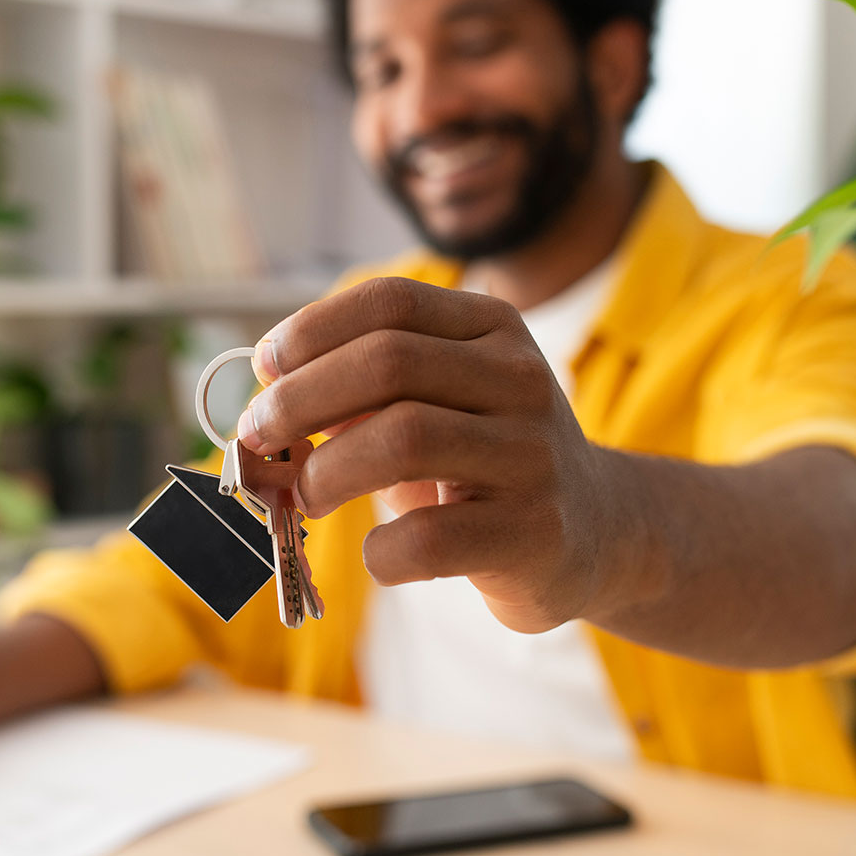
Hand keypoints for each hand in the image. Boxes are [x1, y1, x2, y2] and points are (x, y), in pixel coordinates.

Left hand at [236, 277, 622, 632]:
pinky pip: (431, 538)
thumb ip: (360, 393)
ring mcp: (534, 455)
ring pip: (404, 438)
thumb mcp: (435, 404)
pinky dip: (380, 551)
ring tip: (305, 496)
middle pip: (388, 362)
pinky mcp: (536, 533)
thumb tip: (264, 408)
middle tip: (259, 437)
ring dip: (327, 470)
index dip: (310, 331)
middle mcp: (521, 378)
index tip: (264, 369)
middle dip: (301, 399)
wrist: (596, 533)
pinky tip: (379, 553)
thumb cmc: (483, 463)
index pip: (389, 302)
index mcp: (492, 328)